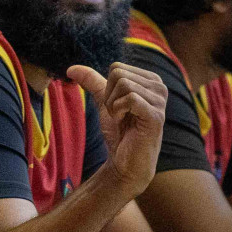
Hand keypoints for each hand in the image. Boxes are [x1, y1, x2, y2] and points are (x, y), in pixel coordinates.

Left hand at [68, 63, 167, 195]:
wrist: (124, 164)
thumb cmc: (119, 133)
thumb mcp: (104, 103)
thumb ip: (92, 82)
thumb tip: (71, 68)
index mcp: (151, 80)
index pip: (117, 68)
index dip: (109, 89)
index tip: (117, 108)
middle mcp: (160, 86)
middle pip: (119, 74)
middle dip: (110, 97)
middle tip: (119, 116)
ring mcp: (160, 100)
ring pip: (123, 85)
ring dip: (113, 106)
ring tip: (123, 120)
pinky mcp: (155, 115)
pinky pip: (129, 98)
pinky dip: (118, 111)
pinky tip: (125, 123)